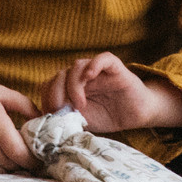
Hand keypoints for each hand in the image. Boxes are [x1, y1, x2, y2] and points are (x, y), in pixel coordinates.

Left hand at [41, 52, 181, 134]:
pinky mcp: (114, 68)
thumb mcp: (82, 120)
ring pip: (76, 66)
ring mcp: (97, 70)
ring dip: (73, 86)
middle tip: (61, 110)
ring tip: (81, 105)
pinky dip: (94, 64)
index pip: (49, 85)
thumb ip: (65, 117)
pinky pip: (102, 58)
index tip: (51, 116)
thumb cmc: (109, 116)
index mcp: (70, 87)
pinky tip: (90, 76)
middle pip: (59, 75)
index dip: (47, 99)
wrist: (137, 115)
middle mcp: (81, 76)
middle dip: (55, 94)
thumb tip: (45, 123)